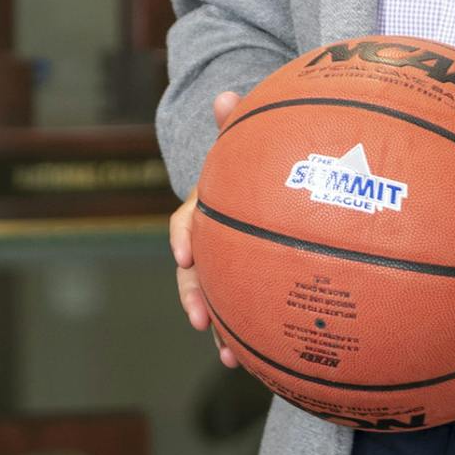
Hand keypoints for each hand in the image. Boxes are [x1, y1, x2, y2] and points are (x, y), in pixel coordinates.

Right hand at [169, 91, 240, 367]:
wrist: (269, 183)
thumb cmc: (260, 161)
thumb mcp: (250, 143)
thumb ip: (238, 123)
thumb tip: (225, 94)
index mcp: (210, 206)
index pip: (187, 219)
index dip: (184, 235)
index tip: (185, 254)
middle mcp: (214, 239)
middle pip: (195, 272)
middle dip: (195, 297)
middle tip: (201, 320)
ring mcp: (230, 264)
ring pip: (218, 298)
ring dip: (221, 329)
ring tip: (230, 356)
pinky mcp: (254, 283)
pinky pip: (248, 310)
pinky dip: (251, 334)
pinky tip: (263, 360)